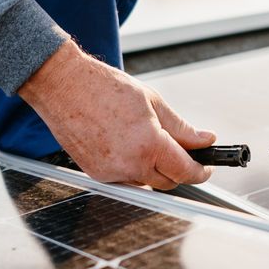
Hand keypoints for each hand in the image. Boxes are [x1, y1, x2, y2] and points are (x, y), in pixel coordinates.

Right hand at [18, 40, 213, 188]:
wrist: (63, 86)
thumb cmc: (103, 88)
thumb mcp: (152, 102)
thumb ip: (182, 127)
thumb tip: (204, 139)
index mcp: (149, 145)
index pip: (185, 170)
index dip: (200, 170)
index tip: (205, 166)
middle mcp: (130, 165)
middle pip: (167, 182)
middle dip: (179, 169)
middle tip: (182, 150)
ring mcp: (111, 172)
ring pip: (145, 182)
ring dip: (154, 168)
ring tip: (146, 139)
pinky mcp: (96, 174)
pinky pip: (124, 178)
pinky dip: (132, 167)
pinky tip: (126, 144)